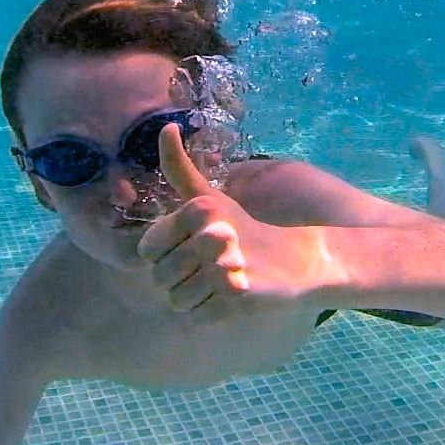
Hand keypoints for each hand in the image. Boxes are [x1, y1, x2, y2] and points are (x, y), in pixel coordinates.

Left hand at [136, 123, 328, 323]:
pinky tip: (229, 297)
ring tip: (216, 284)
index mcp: (198, 210)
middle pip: (160, 278)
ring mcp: (223, 267)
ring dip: (194, 298)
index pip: (147, 250)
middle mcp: (209, 235)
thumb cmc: (243, 229)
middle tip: (207, 269)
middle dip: (179, 279)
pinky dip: (209, 313)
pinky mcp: (237, 296)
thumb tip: (166, 127)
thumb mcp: (210, 197)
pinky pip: (196, 317)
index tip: (186, 250)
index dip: (162, 256)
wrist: (297, 260)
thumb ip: (180, 168)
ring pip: (176, 301)